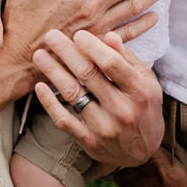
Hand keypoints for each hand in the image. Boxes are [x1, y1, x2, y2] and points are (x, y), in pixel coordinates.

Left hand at [28, 30, 163, 171]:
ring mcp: (104, 127)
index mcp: (139, 91)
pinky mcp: (89, 142)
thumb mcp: (147, 81)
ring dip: (53, 71)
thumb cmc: (145, 108)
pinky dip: (49, 103)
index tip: (78, 34)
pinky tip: (40, 86)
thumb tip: (108, 35)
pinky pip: (64, 120)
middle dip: (66, 51)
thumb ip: (127, 58)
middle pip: (87, 74)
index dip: (91, 45)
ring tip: (39, 55)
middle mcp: (122, 109)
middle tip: (51, 36)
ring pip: (72, 94)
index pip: (111, 63)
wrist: (144, 152)